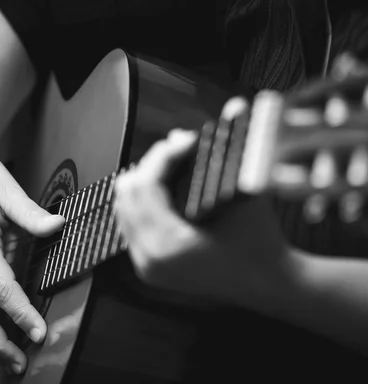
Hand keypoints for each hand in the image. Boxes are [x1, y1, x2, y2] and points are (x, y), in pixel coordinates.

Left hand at [113, 128, 294, 303]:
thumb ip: (229, 152)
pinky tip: (163, 187)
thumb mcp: (245, 195)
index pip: (146, 186)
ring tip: (172, 163)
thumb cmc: (262, 242)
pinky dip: (144, 203)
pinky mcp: (149, 268)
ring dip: (145, 182)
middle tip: (178, 148)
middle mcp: (149, 259)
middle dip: (151, 166)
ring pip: (124, 210)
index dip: (163, 155)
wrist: (269, 284)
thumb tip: (226, 108)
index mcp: (168, 245)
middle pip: (128, 195)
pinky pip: (131, 226)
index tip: (186, 139)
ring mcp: (146, 266)